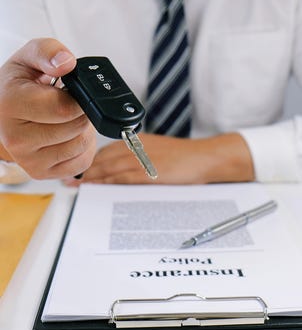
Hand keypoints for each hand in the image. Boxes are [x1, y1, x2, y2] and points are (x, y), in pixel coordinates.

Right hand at [0, 38, 96, 178]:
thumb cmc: (19, 88)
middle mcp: (17, 139)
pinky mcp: (43, 173)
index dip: (77, 99)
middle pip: (76, 127)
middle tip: (67, 106)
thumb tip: (67, 62)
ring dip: (83, 130)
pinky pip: (82, 162)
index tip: (71, 93)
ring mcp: (30, 160)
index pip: (64, 108)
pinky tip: (67, 137)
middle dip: (80, 114)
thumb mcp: (28, 59)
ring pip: (81, 145)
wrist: (5, 113)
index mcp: (10, 106)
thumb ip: (48, 51)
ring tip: (66, 120)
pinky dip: (83, 148)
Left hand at [64, 132, 254, 185]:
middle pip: (104, 160)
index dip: (91, 161)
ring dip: (92, 178)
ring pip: (109, 169)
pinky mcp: (148, 173)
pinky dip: (108, 183)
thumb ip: (139, 154)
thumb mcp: (158, 149)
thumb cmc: (184, 155)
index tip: (79, 169)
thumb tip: (122, 166)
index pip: (108, 151)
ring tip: (78, 186)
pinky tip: (98, 188)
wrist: (204, 157)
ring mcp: (142, 160)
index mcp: (138, 141)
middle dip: (86, 171)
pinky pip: (122, 178)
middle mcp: (136, 148)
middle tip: (70, 180)